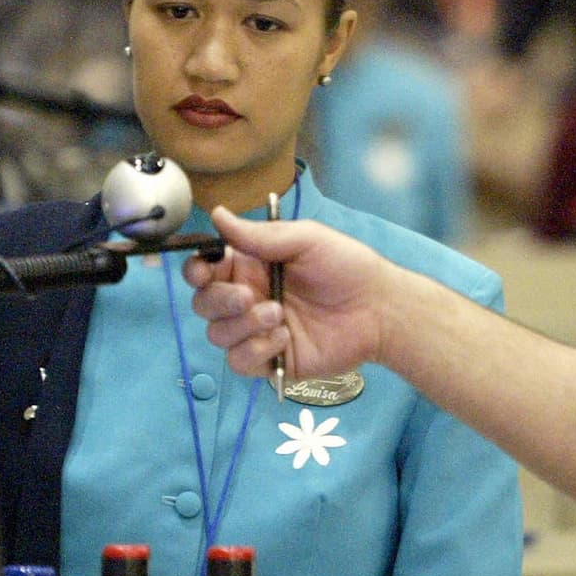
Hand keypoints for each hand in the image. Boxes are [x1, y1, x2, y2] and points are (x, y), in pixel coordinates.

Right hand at [183, 208, 386, 379]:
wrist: (379, 309)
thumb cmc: (347, 267)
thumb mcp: (306, 240)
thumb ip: (259, 234)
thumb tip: (218, 214)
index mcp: (252, 266)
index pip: (205, 270)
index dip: (196, 271)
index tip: (204, 271)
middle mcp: (249, 298)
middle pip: (204, 304)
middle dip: (220, 300)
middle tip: (251, 296)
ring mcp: (258, 331)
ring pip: (218, 334)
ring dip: (243, 325)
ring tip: (279, 315)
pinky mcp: (270, 359)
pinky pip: (239, 361)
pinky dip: (256, 349)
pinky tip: (285, 338)